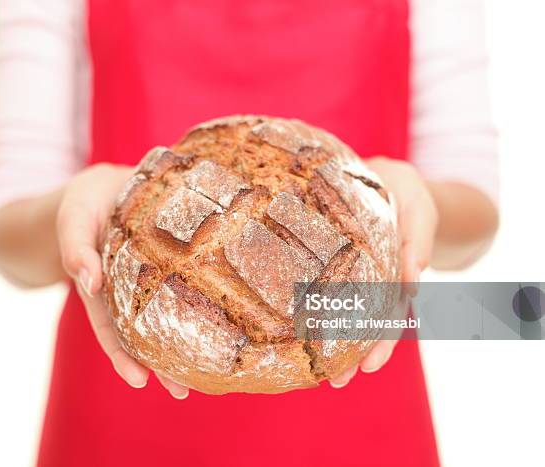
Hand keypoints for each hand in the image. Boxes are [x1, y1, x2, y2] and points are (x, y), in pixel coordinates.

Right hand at [56, 163, 189, 398]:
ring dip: (185, 340)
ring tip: (209, 370)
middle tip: (182, 391)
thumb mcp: (74, 220)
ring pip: (168, 314)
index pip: (110, 329)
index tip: (138, 381)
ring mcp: (151, 276)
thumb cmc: (85, 203)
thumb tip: (90, 282)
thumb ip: (76, 248)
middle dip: (160, 363)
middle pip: (143, 332)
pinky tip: (222, 315)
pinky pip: (185, 285)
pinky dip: (199, 302)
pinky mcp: (171, 260)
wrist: (107, 184)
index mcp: (103, 285)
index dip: (121, 356)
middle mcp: (128, 288)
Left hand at [329, 157, 437, 387]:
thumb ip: (418, 237)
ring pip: (346, 310)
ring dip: (336, 340)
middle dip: (354, 352)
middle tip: (337, 381)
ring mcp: (356, 272)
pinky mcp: (335, 261)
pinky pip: (326, 287)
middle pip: (367, 321)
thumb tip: (415, 275)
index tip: (370, 366)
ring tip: (321, 372)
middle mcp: (376, 278)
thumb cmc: (405, 191)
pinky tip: (299, 328)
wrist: (383, 175)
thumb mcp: (418, 206)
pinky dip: (316, 308)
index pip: (391, 312)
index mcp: (397, 270)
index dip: (382, 340)